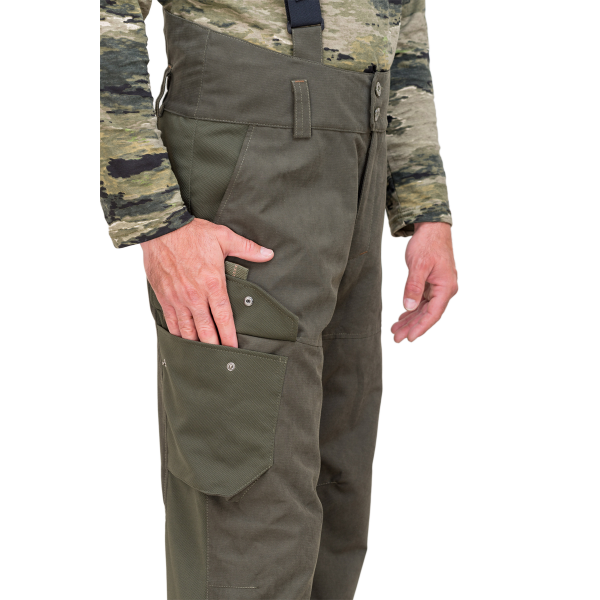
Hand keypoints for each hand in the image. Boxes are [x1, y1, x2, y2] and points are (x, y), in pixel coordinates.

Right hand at [140, 219, 273, 346]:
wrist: (161, 228)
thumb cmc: (193, 232)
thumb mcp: (224, 237)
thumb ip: (247, 249)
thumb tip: (268, 254)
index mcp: (212, 283)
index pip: (224, 317)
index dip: (229, 336)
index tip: (234, 348)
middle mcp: (195, 296)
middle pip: (206, 330)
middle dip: (214, 346)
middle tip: (220, 359)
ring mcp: (178, 298)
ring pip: (188, 330)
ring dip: (196, 344)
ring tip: (203, 356)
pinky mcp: (164, 297)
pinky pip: (171, 322)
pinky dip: (177, 334)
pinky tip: (183, 342)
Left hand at [391, 222, 457, 343]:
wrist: (432, 228)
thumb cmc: (428, 244)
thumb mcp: (419, 265)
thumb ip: (413, 286)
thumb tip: (409, 306)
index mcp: (445, 287)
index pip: (433, 313)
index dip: (421, 327)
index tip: (410, 338)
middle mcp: (444, 290)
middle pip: (427, 314)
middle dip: (412, 327)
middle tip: (397, 338)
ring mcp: (438, 288)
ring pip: (423, 309)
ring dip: (409, 320)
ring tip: (395, 331)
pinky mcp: (431, 285)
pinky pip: (421, 302)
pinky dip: (411, 310)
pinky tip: (401, 319)